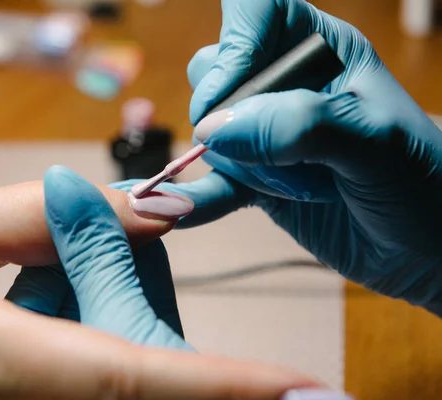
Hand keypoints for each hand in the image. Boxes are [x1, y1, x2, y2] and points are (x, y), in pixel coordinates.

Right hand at [0, 170, 322, 398]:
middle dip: (117, 292)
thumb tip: (123, 202)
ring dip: (85, 316)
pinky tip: (14, 322)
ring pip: (103, 370)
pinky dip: (72, 342)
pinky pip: (79, 382)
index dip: (223, 389)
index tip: (304, 393)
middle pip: (126, 360)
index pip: (135, 379)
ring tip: (3, 292)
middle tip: (50, 248)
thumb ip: (30, 218)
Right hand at [114, 0, 441, 315]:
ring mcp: (266, 134)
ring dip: (245, 170)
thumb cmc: (422, 184)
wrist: (426, 250)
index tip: (228, 102)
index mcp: (321, 50)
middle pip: (216, 78)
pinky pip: (209, 184)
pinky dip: (194, 198)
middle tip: (293, 158)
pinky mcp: (256, 179)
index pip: (254, 14)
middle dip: (241, 127)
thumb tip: (214, 129)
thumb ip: (299, 125)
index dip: (232, 50)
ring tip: (303, 190)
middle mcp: (285, 85)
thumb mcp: (374, 144)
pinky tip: (181, 211)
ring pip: (211, 137)